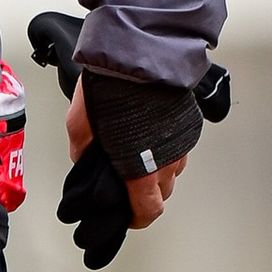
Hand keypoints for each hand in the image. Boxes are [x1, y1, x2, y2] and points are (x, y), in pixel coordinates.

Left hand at [67, 79, 180, 231]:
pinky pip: (180, 147)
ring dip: (159, 171)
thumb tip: (83, 159)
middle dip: (146, 195)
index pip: (148, 210)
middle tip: (130, 184)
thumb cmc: (113, 86)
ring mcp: (182, 143)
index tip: (129, 217)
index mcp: (140, 168)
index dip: (137, 219)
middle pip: (163, 194)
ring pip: (174, 171)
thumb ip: (82, 148)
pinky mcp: (189, 125)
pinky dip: (169, 149)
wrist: (142, 53)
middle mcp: (168, 160)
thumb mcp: (81, 121)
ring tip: (140, 155)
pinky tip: (152, 135)